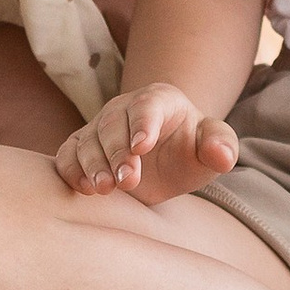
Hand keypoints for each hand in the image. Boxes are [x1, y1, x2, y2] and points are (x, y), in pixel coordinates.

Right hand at [54, 81, 240, 208]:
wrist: (165, 157)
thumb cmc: (190, 150)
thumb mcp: (212, 147)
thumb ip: (221, 146)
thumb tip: (222, 154)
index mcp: (159, 100)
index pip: (148, 106)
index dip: (143, 124)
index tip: (142, 147)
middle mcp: (123, 108)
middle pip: (113, 125)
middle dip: (117, 153)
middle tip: (128, 180)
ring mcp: (99, 127)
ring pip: (87, 141)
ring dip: (93, 164)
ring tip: (104, 189)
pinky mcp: (82, 147)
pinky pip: (68, 154)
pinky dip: (70, 169)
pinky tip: (83, 188)